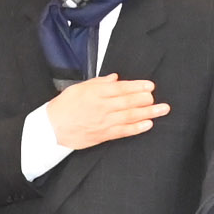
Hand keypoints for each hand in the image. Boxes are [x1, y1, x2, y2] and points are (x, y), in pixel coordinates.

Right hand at [41, 72, 166, 150]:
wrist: (52, 128)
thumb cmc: (63, 107)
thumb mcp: (78, 88)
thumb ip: (98, 82)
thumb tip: (115, 78)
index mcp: (96, 93)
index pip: (121, 88)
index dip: (137, 87)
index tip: (149, 86)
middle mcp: (102, 107)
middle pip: (128, 102)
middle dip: (146, 99)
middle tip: (158, 98)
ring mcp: (104, 122)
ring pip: (130, 116)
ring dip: (148, 113)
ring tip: (162, 110)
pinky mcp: (104, 135)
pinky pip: (124, 131)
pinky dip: (137, 128)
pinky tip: (148, 124)